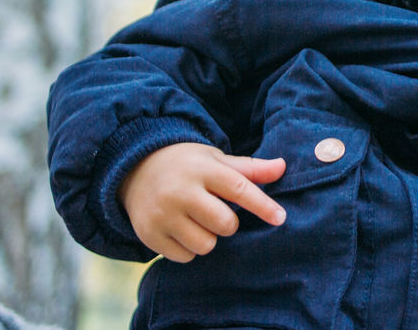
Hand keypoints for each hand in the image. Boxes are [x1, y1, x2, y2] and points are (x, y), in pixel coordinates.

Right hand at [119, 142, 286, 262]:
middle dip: (228, 222)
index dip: (263, 205)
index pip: (239, 188)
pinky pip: (185, 257)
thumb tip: (282, 167)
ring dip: (209, 237)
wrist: (136, 168)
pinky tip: (180, 229)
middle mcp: (181, 191)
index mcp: (203, 169)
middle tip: (215, 209)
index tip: (281, 218)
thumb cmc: (188, 165)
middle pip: (225, 224)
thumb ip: (249, 169)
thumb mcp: (216, 160)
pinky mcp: (149, 234)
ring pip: (206, 245)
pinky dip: (189, 248)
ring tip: (196, 219)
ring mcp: (162, 214)